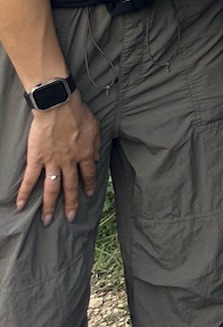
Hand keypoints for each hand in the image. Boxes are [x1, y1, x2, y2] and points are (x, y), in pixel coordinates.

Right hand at [15, 96, 98, 225]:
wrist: (59, 106)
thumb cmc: (78, 113)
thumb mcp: (96, 128)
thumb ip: (96, 145)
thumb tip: (97, 158)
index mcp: (86, 154)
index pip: (88, 175)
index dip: (88, 186)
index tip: (88, 195)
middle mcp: (70, 162)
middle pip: (70, 187)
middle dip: (70, 204)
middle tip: (70, 218)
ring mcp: (52, 162)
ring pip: (52, 188)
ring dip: (49, 206)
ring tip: (47, 220)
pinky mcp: (36, 159)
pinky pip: (30, 179)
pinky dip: (25, 193)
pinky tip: (21, 205)